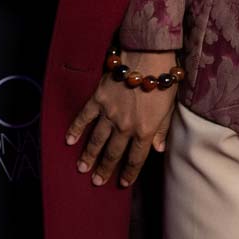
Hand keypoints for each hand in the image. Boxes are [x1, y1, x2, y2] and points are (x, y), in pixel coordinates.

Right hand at [66, 49, 179, 189]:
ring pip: (97, 140)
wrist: (149, 56)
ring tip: (82, 168)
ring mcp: (109, 113)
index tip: (122, 183)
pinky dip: (76, 129)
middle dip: (105, 169)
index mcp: (145, 130)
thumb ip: (162, 130)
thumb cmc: (163, 81)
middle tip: (96, 181)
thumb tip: (158, 150)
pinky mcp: (98, 99)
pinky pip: (84, 117)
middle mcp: (125, 126)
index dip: (129, 173)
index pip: (136, 158)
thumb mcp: (169, 108)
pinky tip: (69, 140)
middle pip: (113, 153)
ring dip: (88, 155)